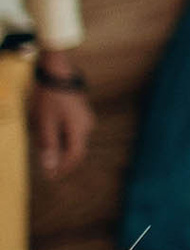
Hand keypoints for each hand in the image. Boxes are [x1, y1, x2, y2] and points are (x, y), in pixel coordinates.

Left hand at [31, 56, 91, 178]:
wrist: (57, 72)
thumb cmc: (50, 98)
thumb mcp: (45, 123)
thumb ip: (48, 145)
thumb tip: (50, 167)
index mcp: (79, 130)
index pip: (74, 156)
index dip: (63, 168)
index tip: (51, 177)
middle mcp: (87, 126)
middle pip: (74, 148)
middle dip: (60, 157)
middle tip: (45, 162)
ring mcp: (85, 118)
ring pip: (72, 139)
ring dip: (59, 145)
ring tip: (42, 142)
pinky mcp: (81, 112)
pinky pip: (72, 129)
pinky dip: (60, 134)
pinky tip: (48, 129)